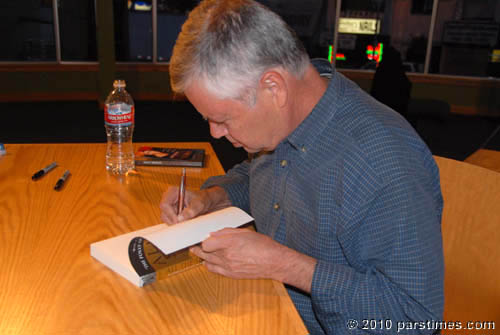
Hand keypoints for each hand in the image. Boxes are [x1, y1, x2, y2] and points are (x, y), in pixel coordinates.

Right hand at [160, 186, 230, 223]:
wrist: (207, 201)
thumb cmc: (203, 199)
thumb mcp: (200, 204)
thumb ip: (191, 210)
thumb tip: (181, 218)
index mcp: (173, 192)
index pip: (165, 205)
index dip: (170, 214)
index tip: (178, 221)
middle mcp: (169, 198)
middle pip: (164, 213)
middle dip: (173, 220)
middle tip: (183, 224)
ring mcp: (169, 206)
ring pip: (166, 219)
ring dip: (176, 223)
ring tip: (187, 221)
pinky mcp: (171, 213)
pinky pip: (170, 222)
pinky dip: (177, 224)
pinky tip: (186, 222)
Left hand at [190, 228, 316, 291]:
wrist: (274, 262)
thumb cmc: (263, 245)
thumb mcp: (245, 232)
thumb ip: (227, 232)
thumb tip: (213, 234)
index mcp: (230, 242)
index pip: (206, 243)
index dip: (204, 240)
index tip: (205, 237)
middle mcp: (227, 255)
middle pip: (204, 253)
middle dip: (198, 248)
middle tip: (194, 245)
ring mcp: (228, 266)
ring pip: (207, 262)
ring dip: (201, 257)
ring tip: (197, 253)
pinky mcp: (231, 274)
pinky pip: (214, 270)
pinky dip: (209, 266)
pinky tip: (207, 263)